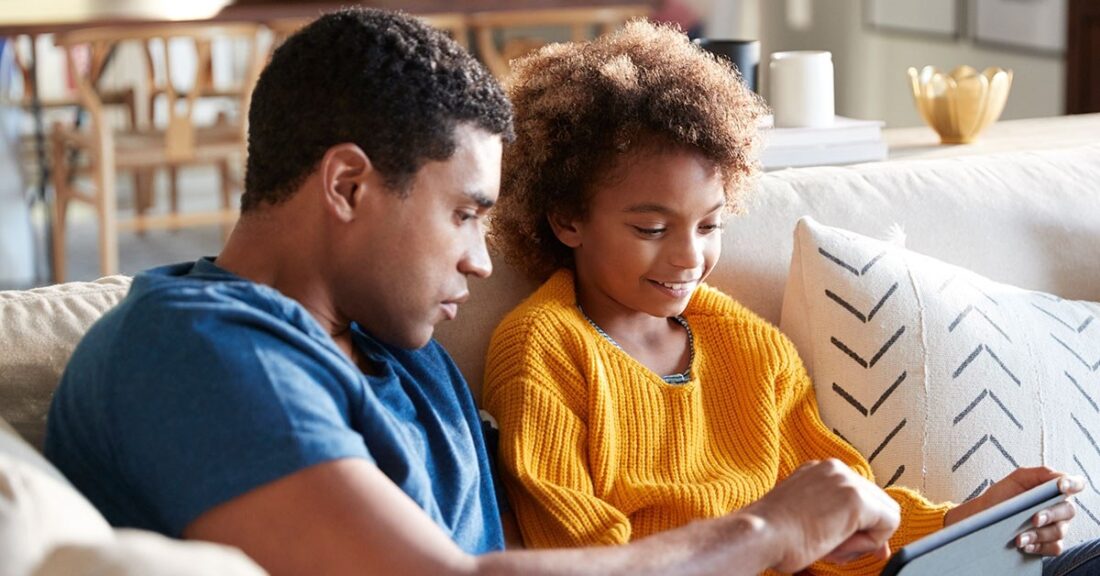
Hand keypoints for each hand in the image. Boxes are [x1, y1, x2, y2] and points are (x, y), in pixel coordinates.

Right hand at [744, 459, 900, 572]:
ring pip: (884, 513)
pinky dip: (870, 542)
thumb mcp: (807, 518)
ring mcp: (846, 480)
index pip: (860, 494)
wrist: (760, 534)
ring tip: (831, 546)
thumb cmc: (772, 533)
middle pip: (876, 502)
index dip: (861, 523)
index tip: (850, 541)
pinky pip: (888, 524)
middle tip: (839, 549)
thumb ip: (837, 520)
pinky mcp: (855, 498)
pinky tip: (839, 544)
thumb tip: (874, 542)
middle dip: (866, 530)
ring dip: (864, 537)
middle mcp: (834, 469)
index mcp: (819, 471)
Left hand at [944, 467, 1083, 555]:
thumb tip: (1060, 477)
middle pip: (1068, 511)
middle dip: (1051, 514)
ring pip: (1059, 531)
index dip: (1073, 484)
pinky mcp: (1050, 544)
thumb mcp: (1017, 478)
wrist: (985, 517)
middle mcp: (1059, 509)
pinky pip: (1053, 548)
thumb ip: (1039, 473)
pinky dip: (1039, 546)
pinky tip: (1024, 545)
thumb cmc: (1003, 495)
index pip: (1075, 484)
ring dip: (1039, 534)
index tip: (1061, 486)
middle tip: (1034, 519)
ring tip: (1019, 537)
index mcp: (1054, 490)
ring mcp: (1056, 527)